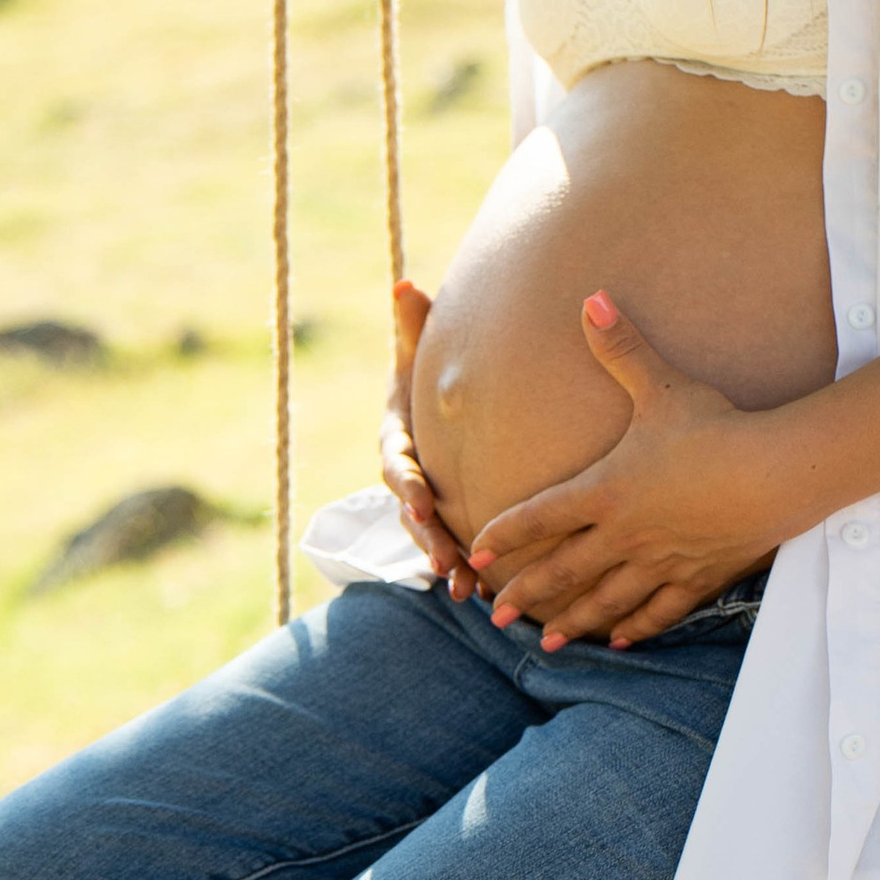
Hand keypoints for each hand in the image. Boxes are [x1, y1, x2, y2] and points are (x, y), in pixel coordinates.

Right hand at [380, 277, 476, 595]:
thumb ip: (413, 327)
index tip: (423, 500)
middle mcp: (406, 477)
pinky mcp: (444, 522)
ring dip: (443, 563)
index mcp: (397, 440)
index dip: (407, 485)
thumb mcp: (417, 355)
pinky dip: (463, 570)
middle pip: (410, 513)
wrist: (442, 415)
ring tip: (462, 589)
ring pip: (428, 539)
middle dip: (425, 537)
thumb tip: (404, 283)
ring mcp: (423, 504)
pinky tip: (482, 595)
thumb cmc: (431, 380)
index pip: (397, 465)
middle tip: (443, 558)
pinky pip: (450, 550)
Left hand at [468, 293, 780, 648]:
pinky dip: (637, 627)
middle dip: (527, 594)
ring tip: (548, 643)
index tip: (477, 552)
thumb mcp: (662, 385)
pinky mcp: (698, 576)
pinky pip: (659, 610)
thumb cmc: (715, 427)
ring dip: (574, 621)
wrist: (775, 473)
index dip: (505, 535)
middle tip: (497, 615)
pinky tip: (621, 641)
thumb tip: (592, 298)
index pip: (540, 517)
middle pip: (563, 570)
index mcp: (605, 491)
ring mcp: (660, 561)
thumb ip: (621, 347)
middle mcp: (624, 534)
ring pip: (606, 600)